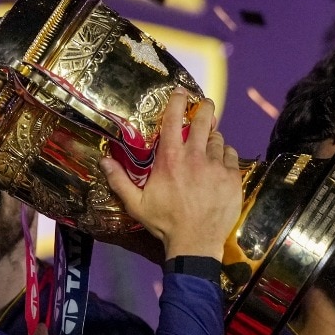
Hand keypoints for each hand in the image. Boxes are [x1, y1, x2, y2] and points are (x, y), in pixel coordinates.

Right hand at [100, 89, 241, 260]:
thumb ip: (119, 180)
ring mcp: (216, 165)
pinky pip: (231, 155)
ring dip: (213, 136)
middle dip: (205, 108)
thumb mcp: (136, 204)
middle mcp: (194, 156)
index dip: (178, 101)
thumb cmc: (164, 223)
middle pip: (204, 120)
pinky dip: (226, 154)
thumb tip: (103, 161)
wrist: (195, 243)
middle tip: (204, 105)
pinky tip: (220, 161)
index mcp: (170, 158)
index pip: (174, 119)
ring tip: (209, 140)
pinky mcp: (232, 177)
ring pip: (218, 138)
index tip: (181, 91)